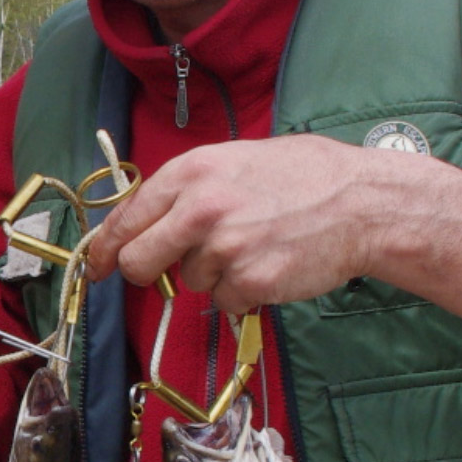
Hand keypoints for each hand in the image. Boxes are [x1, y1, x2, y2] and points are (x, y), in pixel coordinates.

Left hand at [78, 136, 426, 314]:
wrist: (363, 203)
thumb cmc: (306, 177)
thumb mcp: (237, 160)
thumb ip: (190, 189)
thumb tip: (149, 220)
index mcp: (191, 172)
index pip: (127, 217)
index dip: (106, 247)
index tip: (98, 266)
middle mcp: (199, 208)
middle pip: (139, 262)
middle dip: (149, 272)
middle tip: (169, 269)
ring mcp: (224, 247)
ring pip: (191, 281)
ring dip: (215, 275)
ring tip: (256, 246)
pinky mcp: (249, 281)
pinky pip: (225, 301)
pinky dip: (244, 293)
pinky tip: (271, 265)